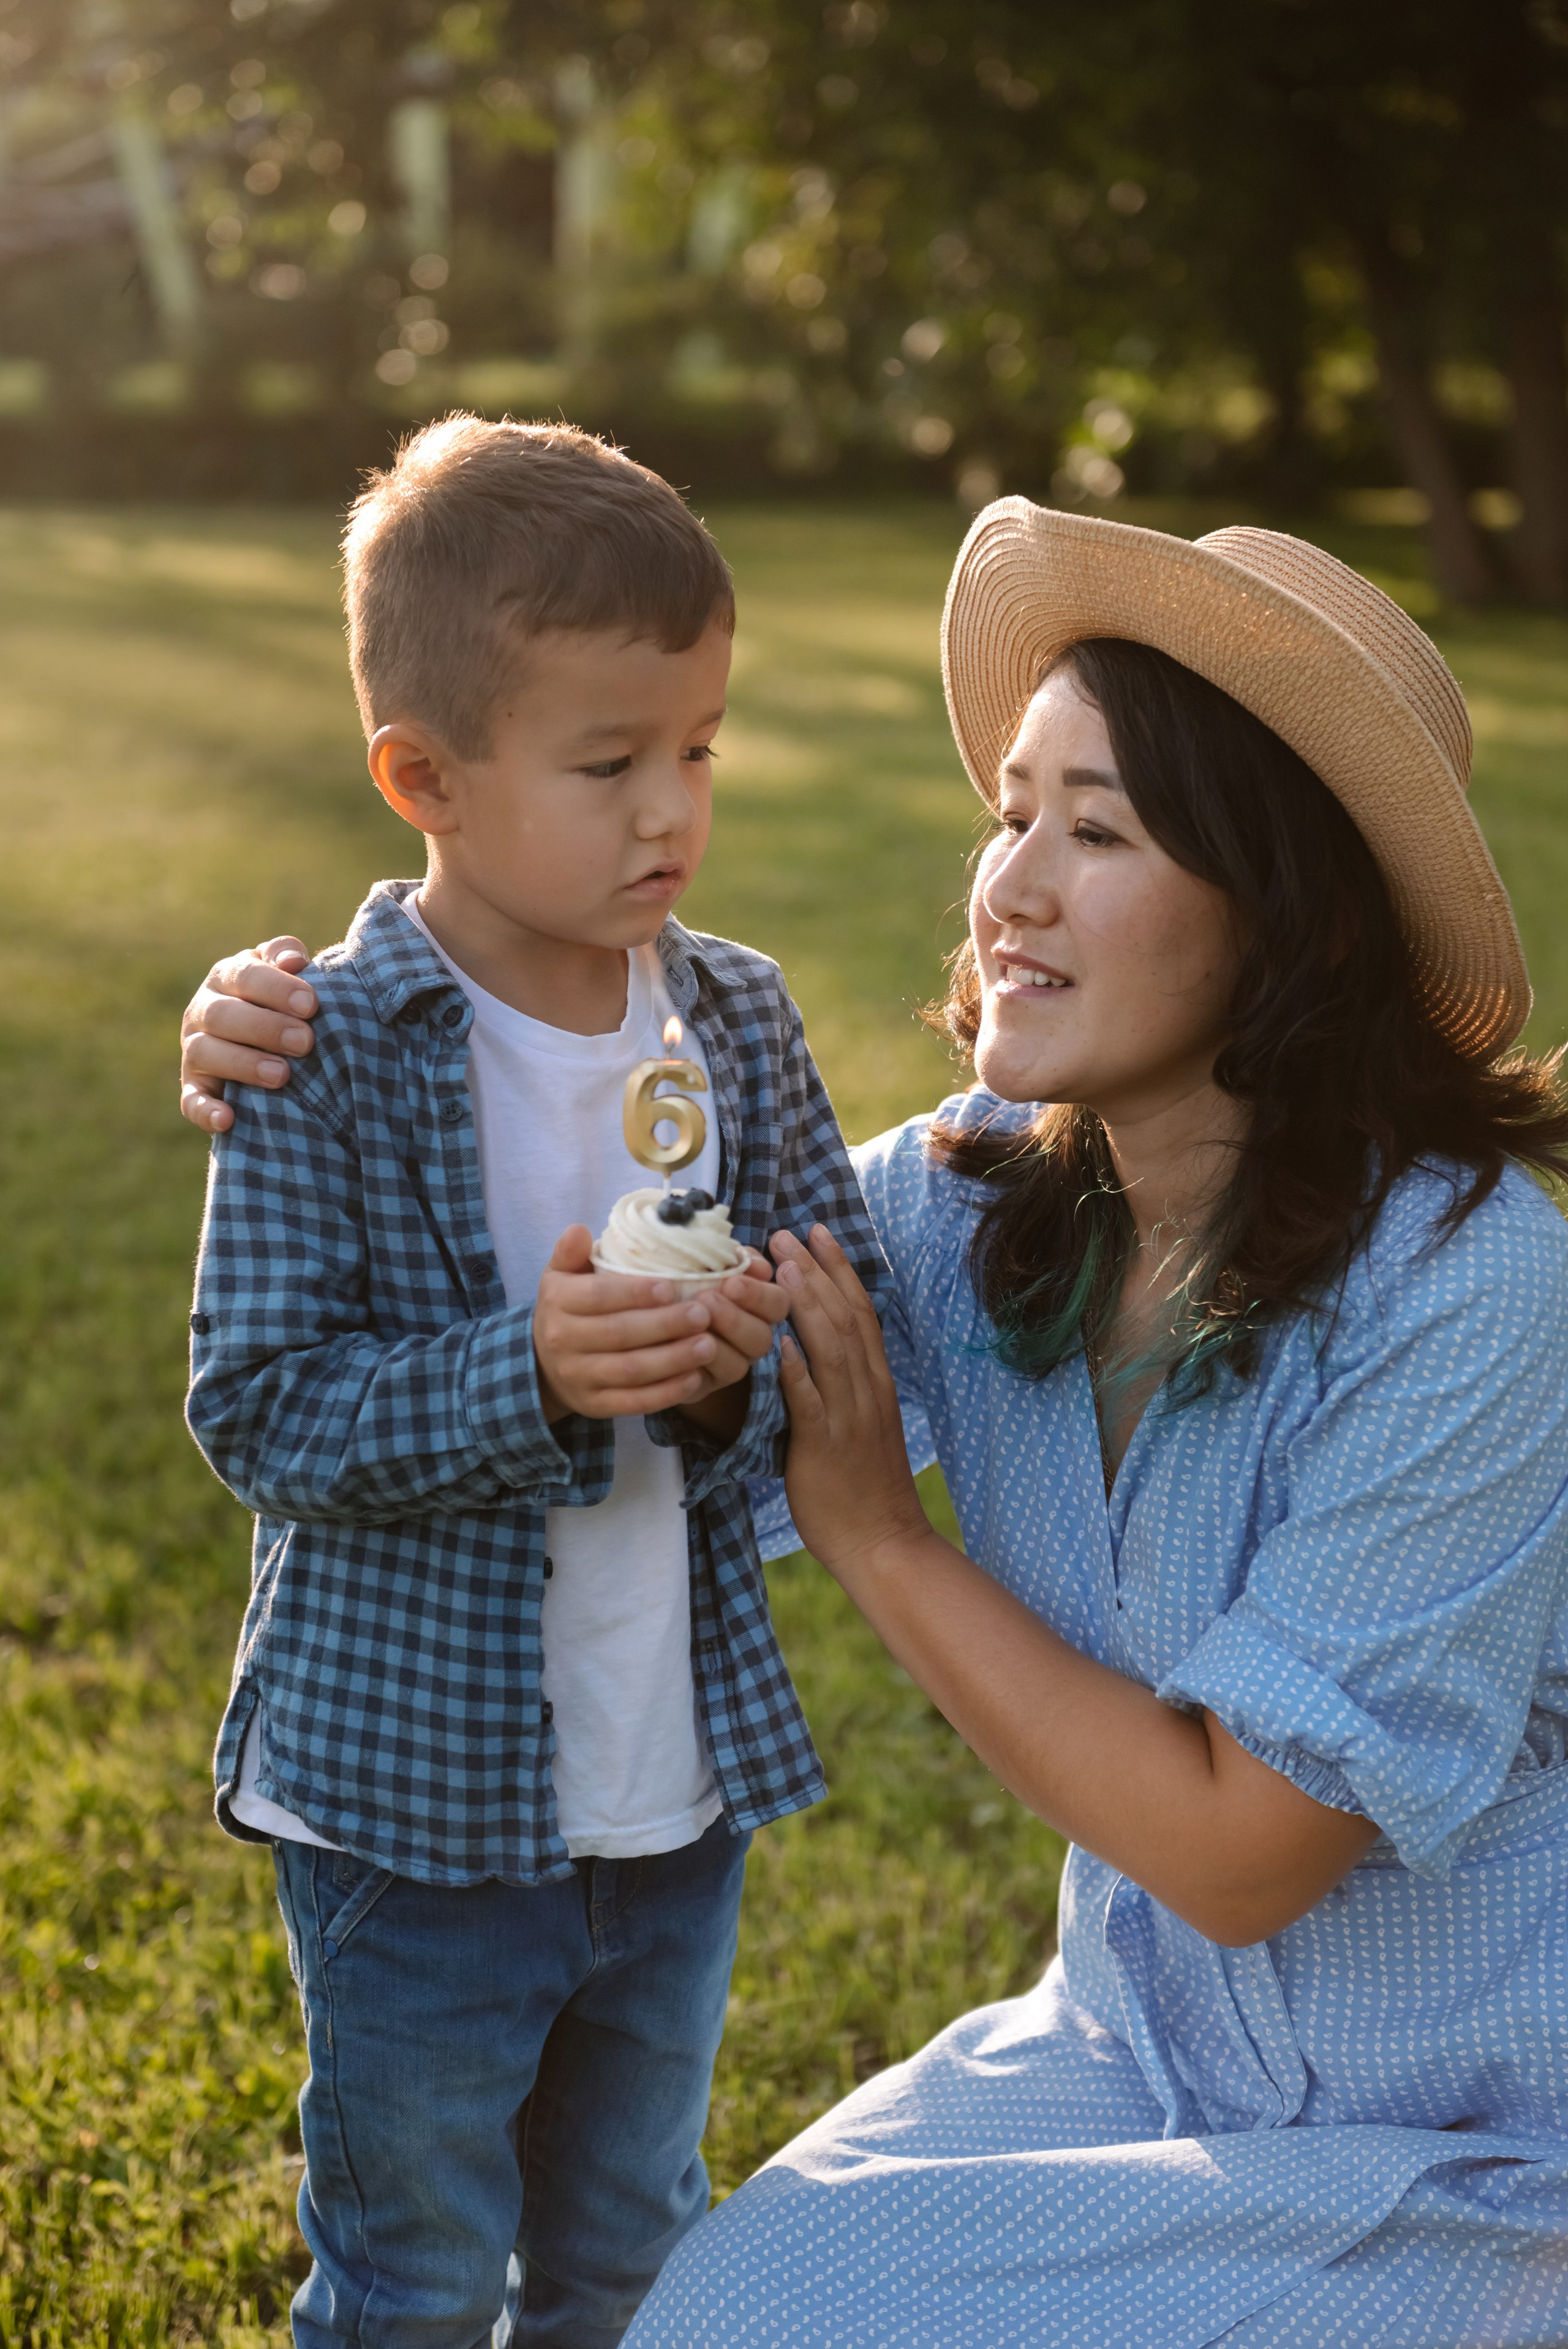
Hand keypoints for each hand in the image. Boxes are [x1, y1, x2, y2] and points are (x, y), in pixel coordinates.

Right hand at [180, 937, 317, 1132]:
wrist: (267, 1039)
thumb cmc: (285, 999)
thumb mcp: (286, 972)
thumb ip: (286, 955)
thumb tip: (293, 961)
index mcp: (226, 976)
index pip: (245, 975)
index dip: (276, 988)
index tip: (310, 1004)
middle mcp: (203, 1010)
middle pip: (222, 1015)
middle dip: (265, 1028)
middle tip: (304, 1042)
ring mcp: (194, 1050)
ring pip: (204, 1053)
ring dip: (242, 1065)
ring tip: (282, 1076)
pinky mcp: (194, 1087)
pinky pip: (191, 1101)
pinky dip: (206, 1111)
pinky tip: (228, 1119)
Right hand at [533, 1228, 787, 1422]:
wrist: (543, 1363)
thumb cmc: (567, 1308)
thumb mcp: (561, 1275)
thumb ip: (570, 1252)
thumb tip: (579, 1230)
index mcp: (557, 1301)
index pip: (597, 1296)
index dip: (635, 1292)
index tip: (671, 1287)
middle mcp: (562, 1341)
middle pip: (619, 1334)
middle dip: (665, 1325)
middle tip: (704, 1314)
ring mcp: (578, 1377)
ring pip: (630, 1371)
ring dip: (673, 1360)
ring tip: (709, 1345)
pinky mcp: (594, 1406)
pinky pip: (632, 1402)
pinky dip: (665, 1393)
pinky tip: (694, 1378)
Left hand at [771, 1224, 926, 1576]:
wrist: (883, 1541)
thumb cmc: (864, 1486)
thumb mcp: (861, 1424)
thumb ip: (843, 1385)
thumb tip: (813, 1349)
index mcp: (875, 1383)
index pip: (860, 1312)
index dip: (839, 1268)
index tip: (819, 1232)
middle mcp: (866, 1391)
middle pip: (844, 1318)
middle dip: (815, 1271)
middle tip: (785, 1233)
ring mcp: (848, 1417)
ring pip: (831, 1350)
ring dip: (805, 1306)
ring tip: (780, 1268)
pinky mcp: (825, 1447)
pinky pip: (811, 1403)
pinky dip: (798, 1371)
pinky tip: (780, 1343)